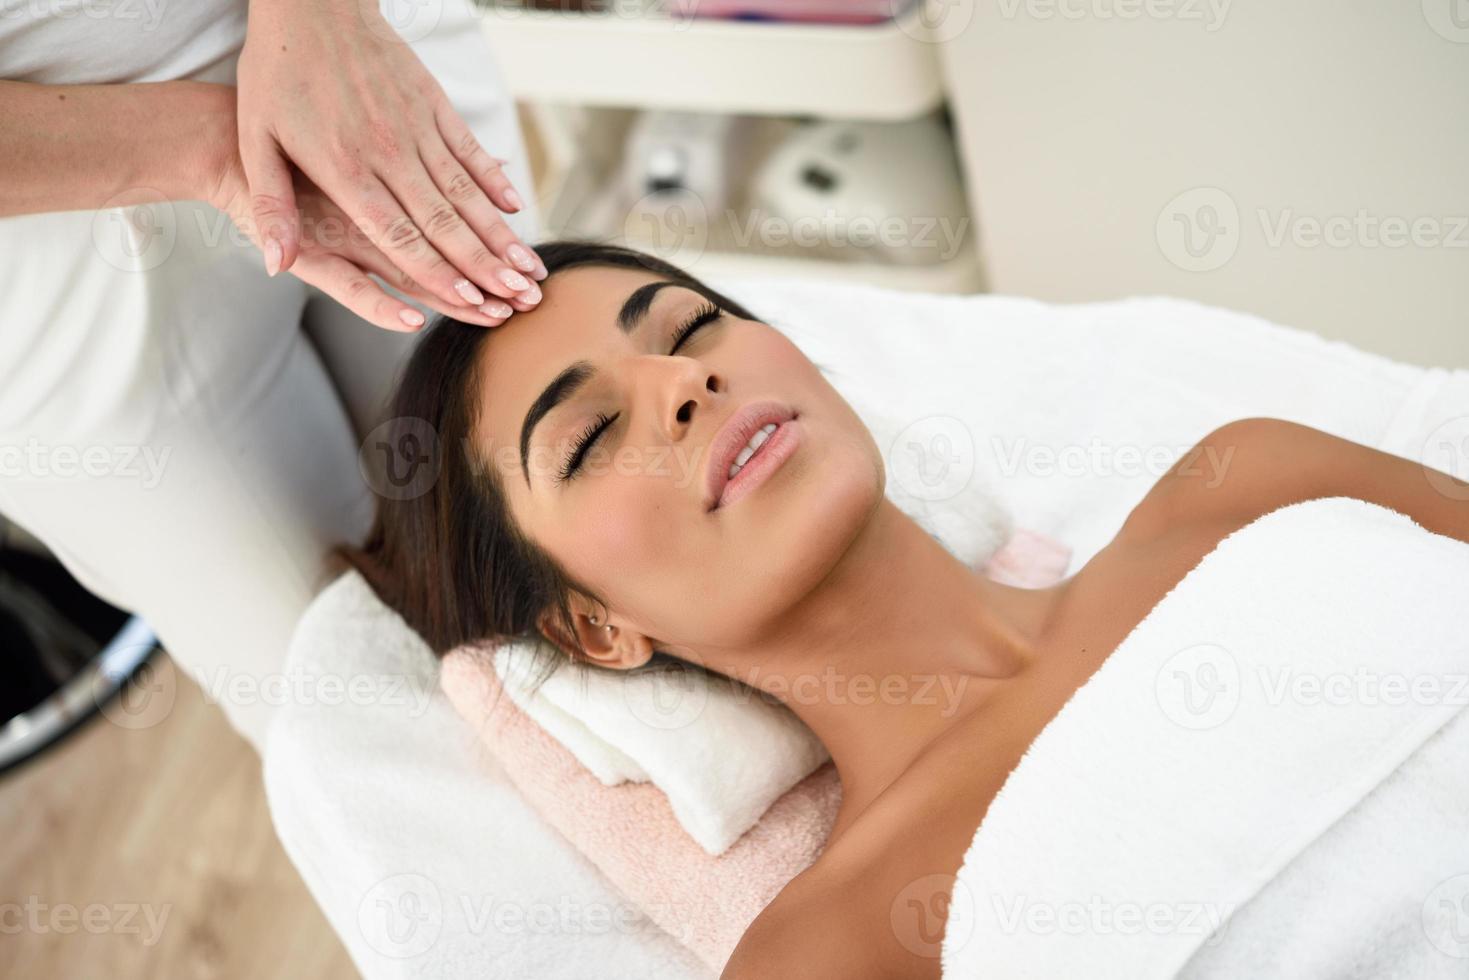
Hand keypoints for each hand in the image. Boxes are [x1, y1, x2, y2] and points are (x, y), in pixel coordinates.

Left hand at [235, 0, 544, 317]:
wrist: (310, 2)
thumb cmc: (276, 72)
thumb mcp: (256, 140)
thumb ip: (272, 207)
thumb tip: (278, 265)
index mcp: (346, 169)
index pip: (399, 235)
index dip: (436, 272)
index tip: (469, 303)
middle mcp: (389, 152)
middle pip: (444, 222)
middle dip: (485, 266)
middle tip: (520, 298)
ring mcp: (416, 126)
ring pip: (466, 192)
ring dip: (500, 234)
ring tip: (529, 267)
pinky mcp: (433, 103)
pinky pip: (469, 150)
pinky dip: (494, 181)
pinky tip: (516, 208)